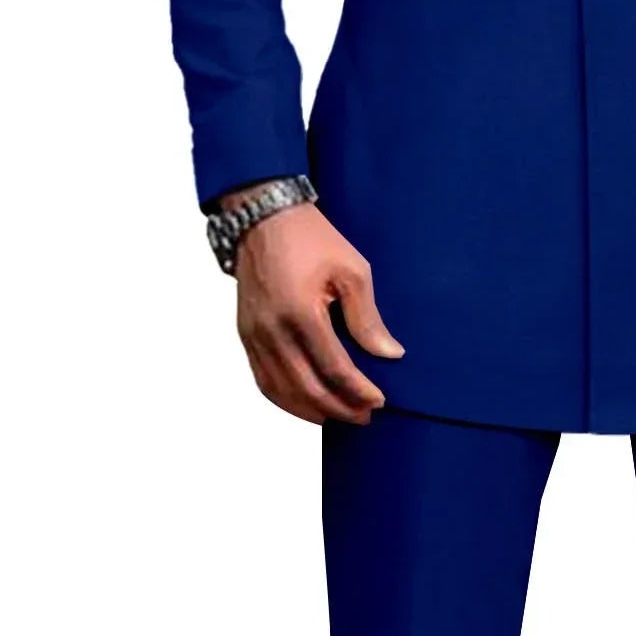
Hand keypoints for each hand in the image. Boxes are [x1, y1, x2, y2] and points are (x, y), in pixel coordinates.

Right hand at [229, 199, 403, 424]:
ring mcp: (254, 335)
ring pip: (281, 391)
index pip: (333, 368)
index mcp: (300, 312)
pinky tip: (306, 405)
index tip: (380, 401)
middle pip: (307, 388)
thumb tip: (389, 354)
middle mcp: (272, 330)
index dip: (358, 390)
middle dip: (339, 408)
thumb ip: (367, 317)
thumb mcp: (352, 269)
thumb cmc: (312, 238)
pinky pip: (263, 380)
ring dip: (312, 411)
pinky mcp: (245, 335)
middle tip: (365, 416)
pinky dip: (285, 399)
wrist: (264, 218)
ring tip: (340, 416)